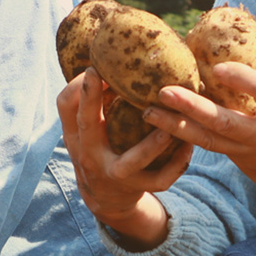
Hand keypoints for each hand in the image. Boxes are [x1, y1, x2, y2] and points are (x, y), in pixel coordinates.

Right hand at [57, 68, 192, 248]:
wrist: (105, 198)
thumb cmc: (98, 148)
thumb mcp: (85, 129)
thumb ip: (91, 100)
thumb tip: (109, 57)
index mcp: (78, 134)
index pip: (67, 106)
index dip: (78, 88)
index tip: (92, 68)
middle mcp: (90, 153)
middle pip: (88, 126)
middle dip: (93, 101)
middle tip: (109, 78)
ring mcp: (114, 173)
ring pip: (132, 160)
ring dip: (151, 143)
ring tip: (169, 125)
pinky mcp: (137, 188)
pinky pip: (160, 179)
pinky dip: (176, 163)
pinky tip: (188, 146)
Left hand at [145, 63, 255, 251]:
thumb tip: (249, 54)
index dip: (243, 79)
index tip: (219, 67)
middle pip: (224, 121)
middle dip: (192, 107)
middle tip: (164, 91)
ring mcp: (248, 151)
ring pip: (208, 139)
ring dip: (176, 126)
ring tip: (149, 112)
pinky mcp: (238, 161)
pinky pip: (210, 146)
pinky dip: (187, 135)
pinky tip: (165, 125)